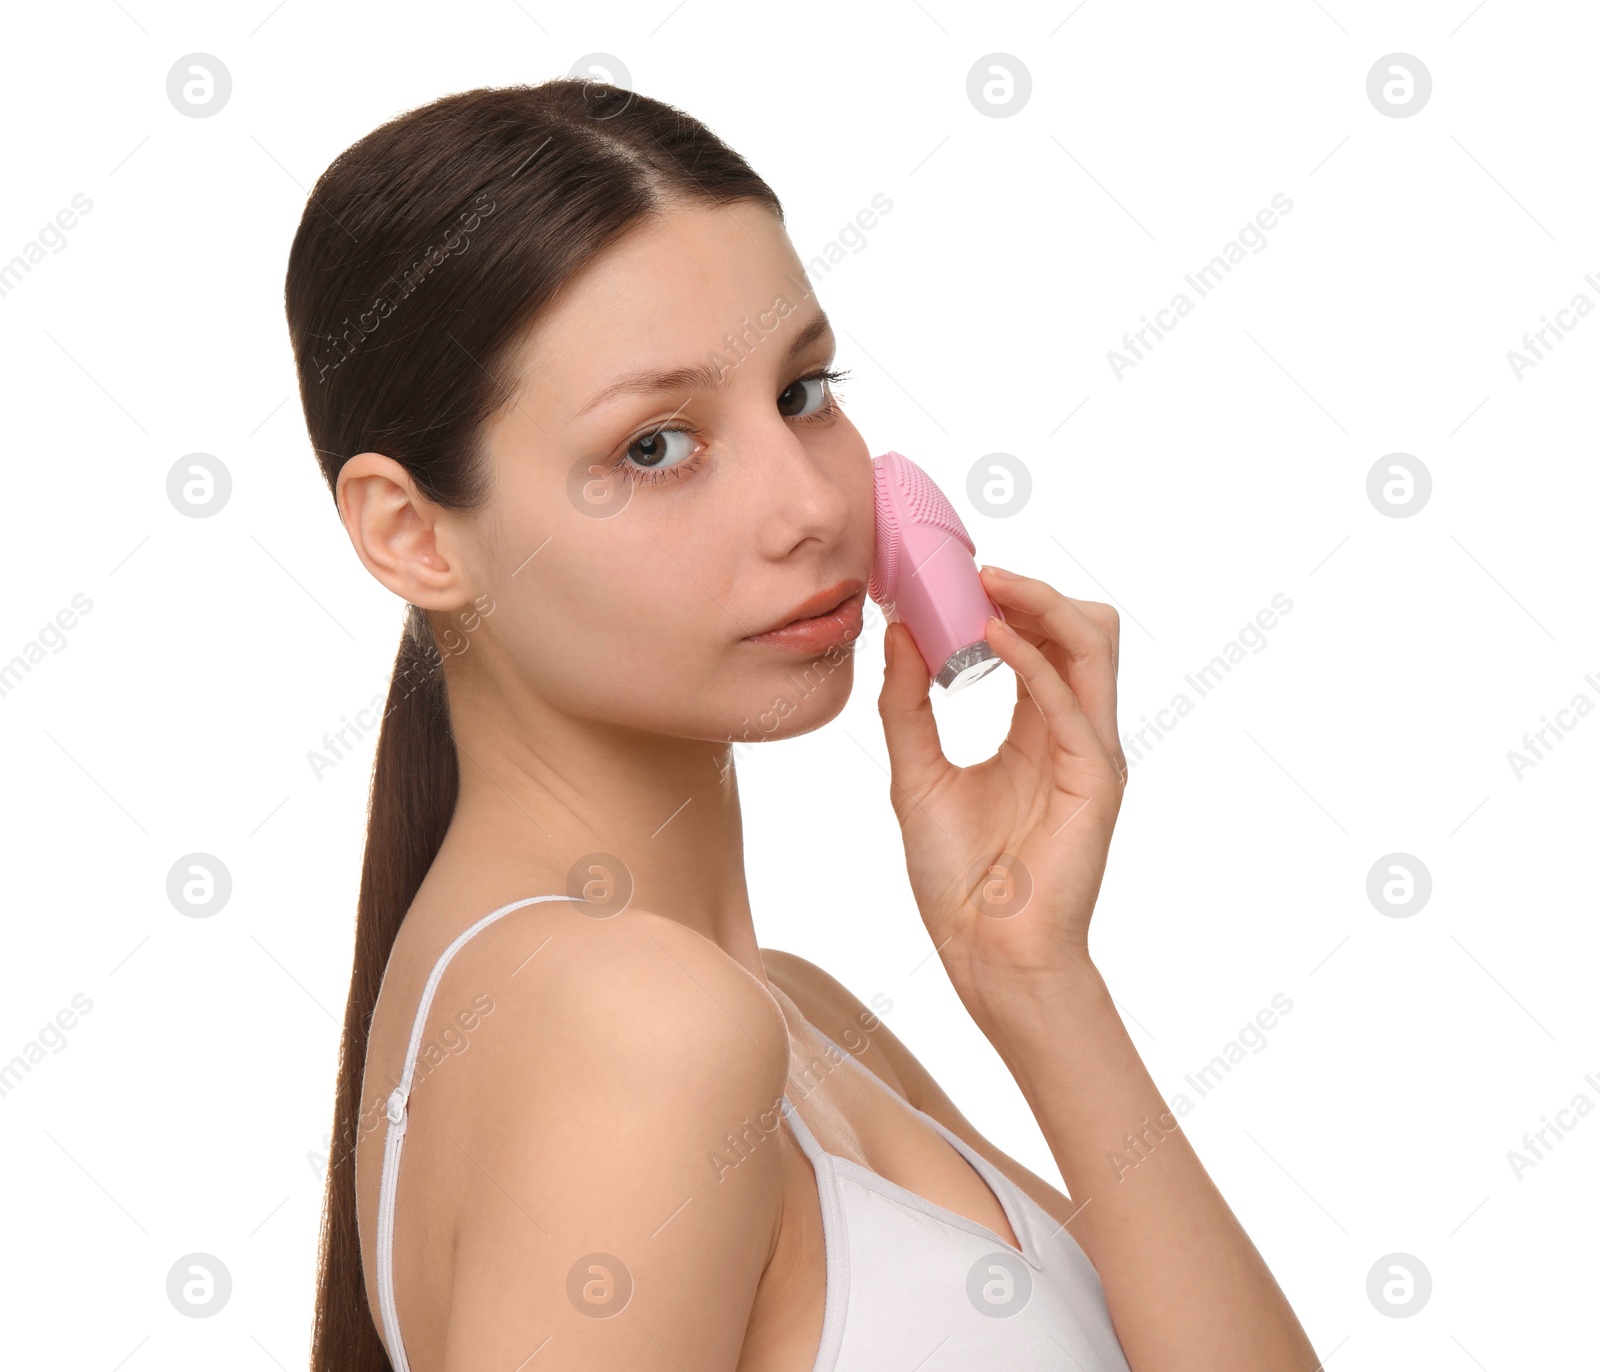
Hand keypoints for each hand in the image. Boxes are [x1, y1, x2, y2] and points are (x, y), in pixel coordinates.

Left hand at [877, 566, 1126, 1027]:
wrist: (984, 951)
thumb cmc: (957, 877)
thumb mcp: (915, 773)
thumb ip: (907, 704)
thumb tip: (896, 632)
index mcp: (1034, 729)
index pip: (1038, 640)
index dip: (1004, 601)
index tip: (950, 575)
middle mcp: (1070, 731)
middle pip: (1082, 630)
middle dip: (1034, 590)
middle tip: (976, 572)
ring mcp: (1089, 752)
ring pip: (1092, 647)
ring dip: (1042, 604)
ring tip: (989, 585)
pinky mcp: (1096, 777)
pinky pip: (1070, 699)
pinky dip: (1034, 659)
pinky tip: (992, 637)